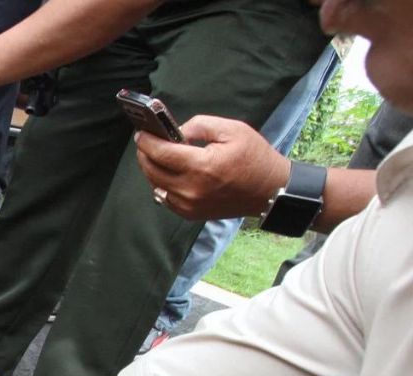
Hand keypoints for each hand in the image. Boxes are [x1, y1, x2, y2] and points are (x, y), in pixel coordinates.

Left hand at [134, 115, 290, 220]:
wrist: (271, 190)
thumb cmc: (254, 157)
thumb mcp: (231, 129)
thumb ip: (199, 125)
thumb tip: (176, 133)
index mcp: (201, 167)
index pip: (161, 153)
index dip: (147, 141)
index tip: (141, 133)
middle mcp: (191, 189)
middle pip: (153, 170)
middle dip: (145, 154)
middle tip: (144, 141)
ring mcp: (189, 205)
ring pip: (156, 185)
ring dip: (151, 169)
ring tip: (154, 154)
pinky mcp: (191, 214)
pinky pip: (165, 198)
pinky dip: (161, 184)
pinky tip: (166, 172)